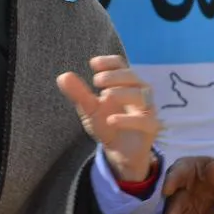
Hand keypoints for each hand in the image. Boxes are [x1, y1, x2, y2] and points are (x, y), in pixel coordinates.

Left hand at [58, 56, 159, 181]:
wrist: (120, 152)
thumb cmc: (107, 124)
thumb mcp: (90, 109)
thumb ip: (79, 94)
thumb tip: (63, 76)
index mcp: (124, 84)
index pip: (121, 65)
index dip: (109, 62)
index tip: (93, 64)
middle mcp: (138, 93)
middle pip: (132, 77)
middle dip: (115, 76)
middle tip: (96, 81)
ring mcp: (147, 110)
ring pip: (142, 95)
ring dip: (123, 92)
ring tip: (104, 96)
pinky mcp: (150, 128)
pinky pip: (145, 121)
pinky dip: (128, 120)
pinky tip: (112, 120)